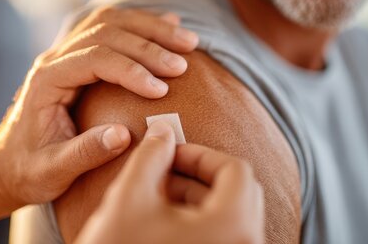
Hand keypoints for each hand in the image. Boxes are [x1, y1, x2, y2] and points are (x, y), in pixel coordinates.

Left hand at [0, 7, 199, 208]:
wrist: (6, 165)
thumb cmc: (28, 170)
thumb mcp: (52, 170)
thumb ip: (84, 153)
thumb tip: (123, 135)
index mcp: (46, 80)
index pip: (94, 59)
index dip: (131, 70)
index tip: (161, 90)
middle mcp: (55, 59)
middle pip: (106, 33)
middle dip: (149, 45)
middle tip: (183, 63)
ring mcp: (67, 54)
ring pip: (111, 23)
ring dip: (151, 28)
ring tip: (188, 41)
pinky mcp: (80, 58)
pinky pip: (111, 29)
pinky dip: (142, 26)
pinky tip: (169, 26)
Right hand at [76, 120, 264, 243]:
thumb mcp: (129, 199)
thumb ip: (151, 156)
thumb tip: (163, 133)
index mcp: (232, 226)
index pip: (234, 170)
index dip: (200, 154)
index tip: (170, 154)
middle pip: (238, 194)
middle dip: (199, 175)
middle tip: (165, 171)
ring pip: (230, 219)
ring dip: (196, 199)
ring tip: (158, 196)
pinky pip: (222, 239)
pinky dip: (198, 224)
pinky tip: (163, 224)